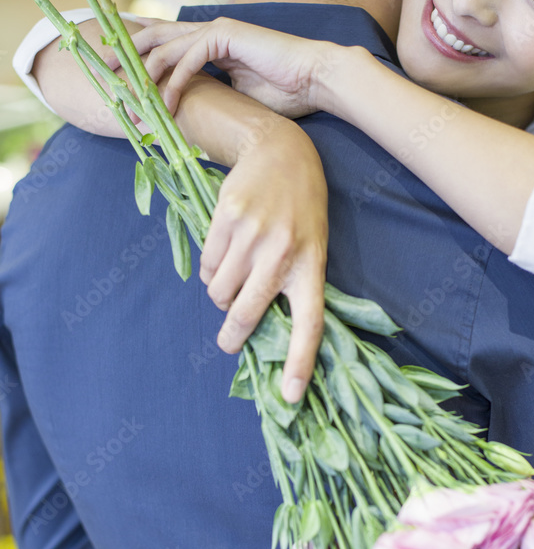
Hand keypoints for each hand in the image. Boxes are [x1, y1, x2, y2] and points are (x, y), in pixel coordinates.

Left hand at [131, 17, 344, 119]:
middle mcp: (210, 32)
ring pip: (167, 45)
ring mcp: (217, 30)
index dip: (141, 56)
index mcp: (212, 45)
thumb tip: (190, 118)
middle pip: (157, 37)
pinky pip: (190, 56)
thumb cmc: (286, 93)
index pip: (167, 45)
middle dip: (127, 53)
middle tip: (102, 70)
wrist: (316, 80)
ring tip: (128, 96)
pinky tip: (167, 101)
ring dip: (145, 73)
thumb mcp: (237, 99)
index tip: (117, 73)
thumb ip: (211, 98)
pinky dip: (176, 79)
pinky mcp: (226, 34)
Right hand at [202, 120, 327, 403]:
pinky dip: (211, 270)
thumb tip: (262, 331)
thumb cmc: (301, 210)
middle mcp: (281, 253)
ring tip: (235, 277)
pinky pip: (207, 266)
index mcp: (311, 266)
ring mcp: (251, 236)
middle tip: (228, 342)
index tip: (291, 396)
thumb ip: (291, 284)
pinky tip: (227, 253)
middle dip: (232, 336)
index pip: (309, 323)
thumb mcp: (311, 246)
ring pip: (219, 292)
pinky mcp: (225, 219)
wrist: (282, 152)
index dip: (300, 362)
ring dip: (221, 295)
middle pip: (246, 314)